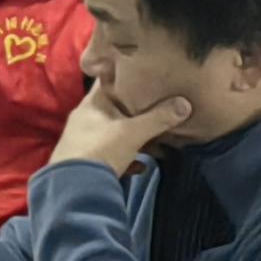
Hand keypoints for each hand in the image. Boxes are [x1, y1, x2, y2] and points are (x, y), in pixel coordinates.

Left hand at [48, 86, 199, 176]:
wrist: (75, 187)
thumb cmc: (101, 149)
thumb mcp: (132, 133)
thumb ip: (158, 119)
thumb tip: (184, 103)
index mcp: (92, 103)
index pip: (108, 80)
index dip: (126, 75)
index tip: (147, 73)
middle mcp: (87, 118)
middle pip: (116, 108)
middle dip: (137, 111)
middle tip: (161, 108)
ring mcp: (86, 140)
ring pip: (116, 133)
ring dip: (135, 137)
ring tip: (158, 140)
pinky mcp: (89, 161)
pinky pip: (113, 155)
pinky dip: (128, 158)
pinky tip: (142, 166)